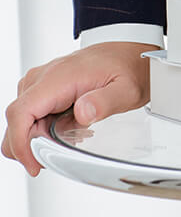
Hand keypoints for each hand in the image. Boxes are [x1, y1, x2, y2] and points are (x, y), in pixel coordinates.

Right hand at [2, 41, 155, 176]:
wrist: (128, 52)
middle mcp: (42, 78)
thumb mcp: (127, 90)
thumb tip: (83, 113)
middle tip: (56, 157)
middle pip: (16, 121)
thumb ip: (105, 102)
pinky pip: (30, 115)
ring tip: (67, 140)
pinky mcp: (43, 88)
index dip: (20, 143)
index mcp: (58, 78)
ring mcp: (40, 82)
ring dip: (35, 139)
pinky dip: (39, 131)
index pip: (20, 112)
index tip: (34, 164)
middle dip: (28, 147)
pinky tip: (63, 133)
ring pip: (20, 120)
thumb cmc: (127, 68)